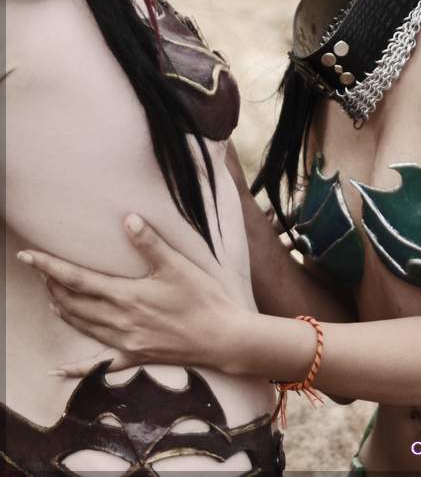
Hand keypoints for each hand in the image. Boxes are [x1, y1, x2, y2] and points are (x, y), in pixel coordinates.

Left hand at [18, 214, 237, 376]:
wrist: (222, 338)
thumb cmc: (202, 299)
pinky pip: (99, 365)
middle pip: (74, 303)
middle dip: (53, 285)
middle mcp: (119, 322)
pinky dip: (76, 368)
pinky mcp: (135, 357)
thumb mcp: (177, 266)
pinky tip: (59, 370)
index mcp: (126, 297)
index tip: (28, 255)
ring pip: (83, 327)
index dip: (50, 267)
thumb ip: (150, 243)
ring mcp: (125, 343)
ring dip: (63, 310)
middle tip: (40, 269)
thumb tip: (128, 220)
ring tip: (51, 295)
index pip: (78, 279)